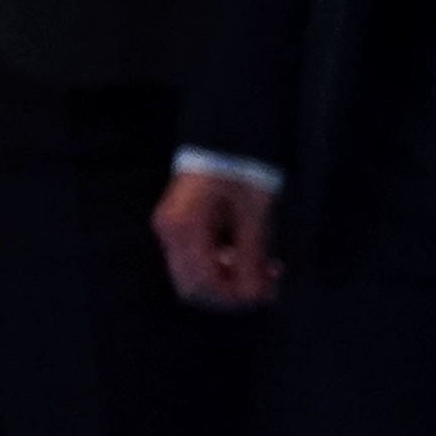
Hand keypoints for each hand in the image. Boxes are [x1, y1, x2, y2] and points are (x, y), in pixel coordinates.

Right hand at [155, 164, 278, 308]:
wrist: (227, 139)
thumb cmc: (242, 171)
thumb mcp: (254, 216)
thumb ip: (252, 258)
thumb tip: (257, 294)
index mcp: (185, 228)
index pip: (204, 283)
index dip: (236, 296)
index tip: (266, 291)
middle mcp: (169, 233)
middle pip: (192, 288)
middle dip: (230, 293)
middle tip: (264, 283)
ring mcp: (169, 231)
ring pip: (192, 278)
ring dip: (225, 282)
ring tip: (258, 269)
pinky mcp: (176, 228)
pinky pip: (193, 263)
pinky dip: (218, 268)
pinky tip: (242, 257)